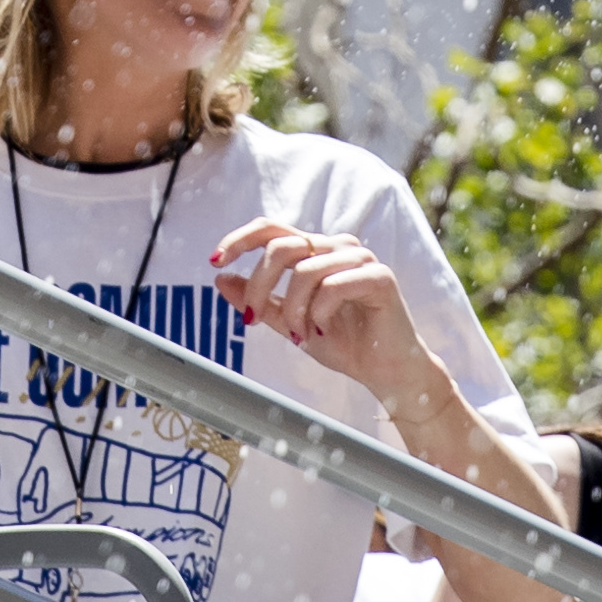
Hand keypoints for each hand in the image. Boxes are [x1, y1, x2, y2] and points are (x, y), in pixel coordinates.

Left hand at [210, 216, 443, 407]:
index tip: (215, 260)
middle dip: (259, 285)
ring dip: (293, 310)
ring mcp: (360, 258)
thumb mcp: (290, 322)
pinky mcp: (379, 276)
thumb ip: (260, 300)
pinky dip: (319, 312)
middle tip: (252, 318)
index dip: (240, 239)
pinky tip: (323, 330)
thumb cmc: (344, 343)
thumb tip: (220, 279)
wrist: (386, 372)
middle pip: (282, 247)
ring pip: (304, 270)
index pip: (272, 229)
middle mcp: (337, 246)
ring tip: (302, 335)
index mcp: (316, 250)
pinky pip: (333, 285)